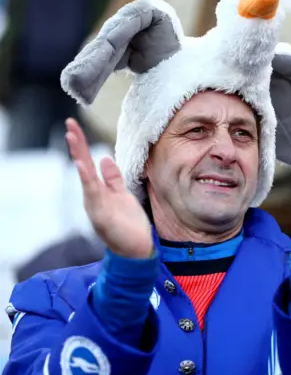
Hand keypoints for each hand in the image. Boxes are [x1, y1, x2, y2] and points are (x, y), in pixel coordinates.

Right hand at [65, 118, 153, 258]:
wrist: (136, 250)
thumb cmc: (129, 224)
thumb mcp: (123, 196)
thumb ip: (113, 179)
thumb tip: (105, 158)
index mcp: (100, 191)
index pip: (89, 163)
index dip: (82, 145)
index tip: (75, 126)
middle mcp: (94, 196)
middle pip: (83, 166)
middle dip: (77, 145)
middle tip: (70, 124)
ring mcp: (96, 206)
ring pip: (85, 177)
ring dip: (79, 156)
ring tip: (72, 137)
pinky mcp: (102, 215)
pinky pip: (94, 195)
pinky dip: (88, 180)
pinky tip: (84, 165)